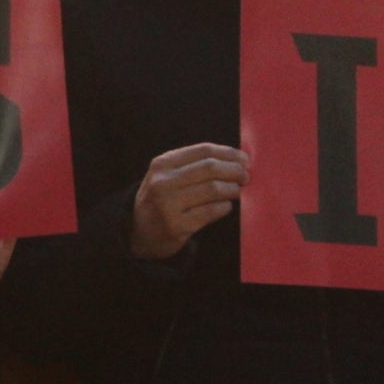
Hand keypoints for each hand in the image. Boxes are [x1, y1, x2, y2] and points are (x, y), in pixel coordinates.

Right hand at [130, 143, 245, 259]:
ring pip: (213, 189)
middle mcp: (163, 182)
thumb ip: (193, 165)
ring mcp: (168, 205)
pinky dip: (224, 207)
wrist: (138, 233)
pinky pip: (211, 212)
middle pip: (210, 168)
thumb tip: (235, 160)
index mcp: (162, 164)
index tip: (244, 159)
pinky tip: (226, 206)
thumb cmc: (161, 199)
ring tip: (237, 191)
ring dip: (232, 189)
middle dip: (234, 170)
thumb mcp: (166, 175)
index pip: (203, 151)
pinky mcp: (177, 226)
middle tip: (245, 176)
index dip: (228, 153)